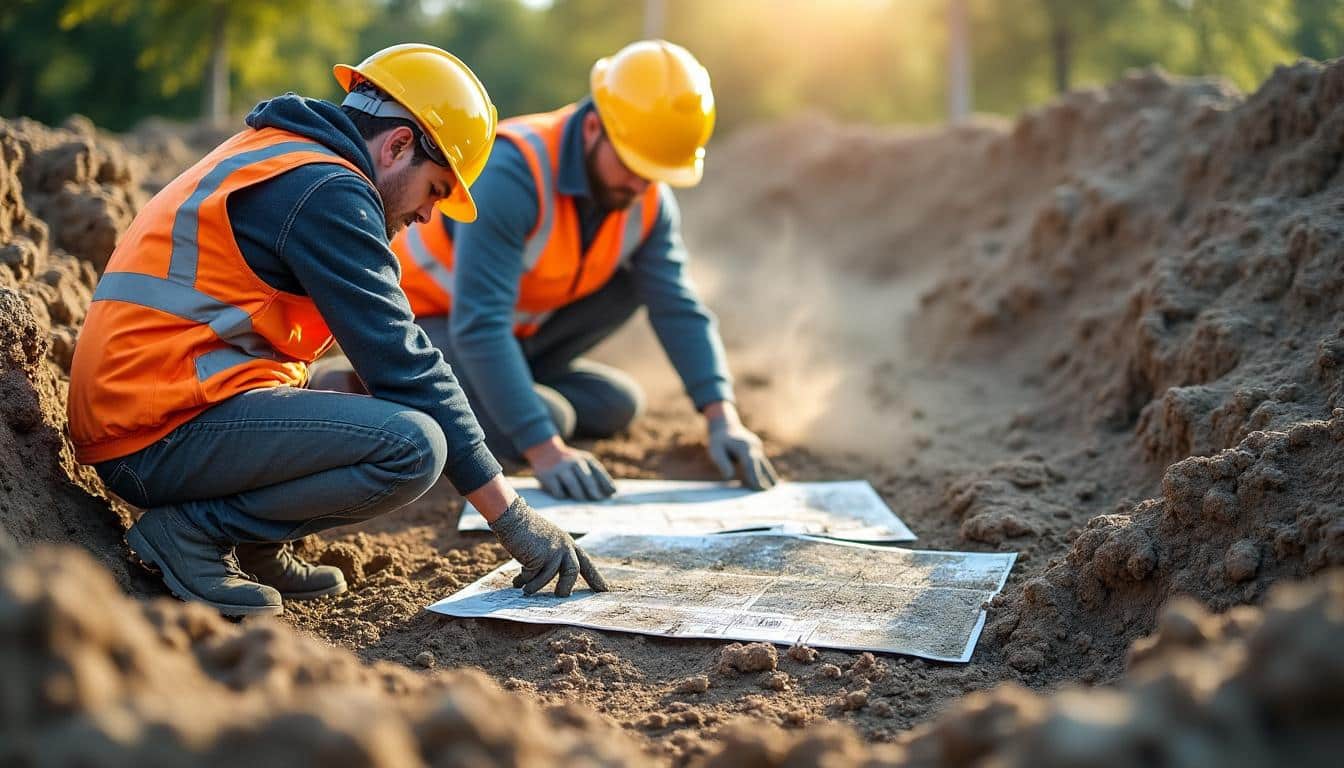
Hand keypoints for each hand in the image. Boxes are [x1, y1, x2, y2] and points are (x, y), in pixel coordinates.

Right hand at [488, 496, 608, 595]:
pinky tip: (516, 580)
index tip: (604, 590)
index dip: (595, 578)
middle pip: (573, 571)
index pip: (585, 562)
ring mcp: (553, 551)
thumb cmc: (525, 530)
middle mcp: (564, 546)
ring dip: (535, 587)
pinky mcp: (540, 556)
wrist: (512, 517)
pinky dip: (523, 580)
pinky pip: (532, 576)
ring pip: (549, 577)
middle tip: (558, 597)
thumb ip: (551, 557)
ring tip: (525, 591)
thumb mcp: (544, 542)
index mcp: (567, 543)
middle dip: (565, 588)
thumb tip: (545, 580)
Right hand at [524, 437, 616, 500]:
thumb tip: (613, 492)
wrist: (545, 450)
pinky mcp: (548, 475)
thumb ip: (595, 475)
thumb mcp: (583, 462)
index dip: (606, 483)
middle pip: (587, 478)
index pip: (598, 471)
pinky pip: (558, 490)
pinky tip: (564, 497)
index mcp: (585, 459)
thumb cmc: (569, 461)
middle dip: (594, 490)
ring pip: (573, 485)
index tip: (613, 493)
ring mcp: (560, 468)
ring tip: (583, 500)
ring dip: (579, 495)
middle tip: (598, 499)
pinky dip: (563, 496)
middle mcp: (573, 461)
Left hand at [708, 414, 779, 490]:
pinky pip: (762, 462)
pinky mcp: (757, 449)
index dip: (754, 476)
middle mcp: (753, 446)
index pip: (750, 464)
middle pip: (759, 465)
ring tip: (774, 488)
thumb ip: (722, 462)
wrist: (725, 425)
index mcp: (743, 447)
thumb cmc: (718, 441)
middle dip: (762, 479)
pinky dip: (765, 471)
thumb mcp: (715, 450)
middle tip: (766, 492)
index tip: (757, 487)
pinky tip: (770, 481)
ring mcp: (757, 447)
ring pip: (764, 463)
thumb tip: (729, 477)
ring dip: (768, 475)